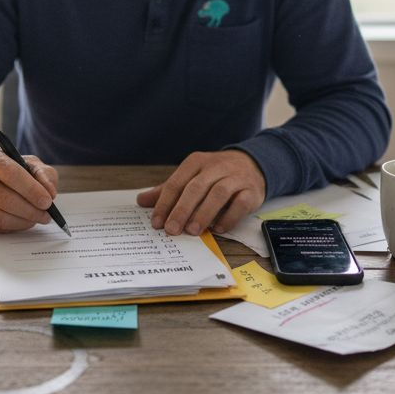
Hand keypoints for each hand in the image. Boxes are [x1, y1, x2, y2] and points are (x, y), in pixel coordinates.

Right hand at [0, 148, 58, 231]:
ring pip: (0, 216)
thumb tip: (50, 193)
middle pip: (5, 199)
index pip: (11, 174)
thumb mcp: (27, 164)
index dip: (32, 190)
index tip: (48, 201)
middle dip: (31, 210)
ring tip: (37, 218)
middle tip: (46, 215)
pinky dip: (13, 227)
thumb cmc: (8, 171)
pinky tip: (22, 221)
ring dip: (24, 221)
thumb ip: (43, 174)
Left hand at [136, 150, 265, 235]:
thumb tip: (141, 200)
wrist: (253, 164)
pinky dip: (229, 217)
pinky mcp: (251, 191)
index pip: (176, 183)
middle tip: (172, 230)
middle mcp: (216, 167)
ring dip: (203, 213)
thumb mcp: (191, 176)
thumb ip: (168, 190)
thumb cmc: (216, 174)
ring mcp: (235, 178)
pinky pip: (240, 204)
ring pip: (218, 194)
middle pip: (195, 188)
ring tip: (192, 231)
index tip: (157, 223)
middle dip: (182, 210)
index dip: (165, 203)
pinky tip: (218, 228)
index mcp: (196, 162)